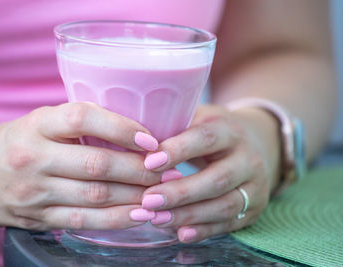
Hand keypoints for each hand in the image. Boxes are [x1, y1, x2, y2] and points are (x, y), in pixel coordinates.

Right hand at [0, 102, 160, 233]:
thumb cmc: (17, 143)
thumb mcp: (41, 122)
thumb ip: (79, 123)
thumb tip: (134, 130)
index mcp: (37, 124)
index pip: (84, 118)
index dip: (122, 128)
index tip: (151, 140)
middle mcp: (33, 157)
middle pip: (97, 164)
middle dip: (139, 169)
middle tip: (168, 169)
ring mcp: (34, 191)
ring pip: (96, 196)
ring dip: (135, 196)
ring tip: (163, 192)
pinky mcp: (38, 218)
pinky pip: (84, 220)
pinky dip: (116, 219)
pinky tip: (140, 215)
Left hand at [140, 105, 280, 242]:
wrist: (256, 144)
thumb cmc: (213, 132)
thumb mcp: (198, 119)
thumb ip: (173, 127)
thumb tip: (137, 142)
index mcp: (230, 130)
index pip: (206, 139)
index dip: (178, 150)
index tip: (149, 163)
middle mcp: (248, 159)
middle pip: (217, 179)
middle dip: (181, 192)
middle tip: (148, 200)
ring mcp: (255, 186)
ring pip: (225, 205)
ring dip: (189, 215)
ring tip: (157, 219)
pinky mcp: (254, 209)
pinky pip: (229, 224)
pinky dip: (204, 231)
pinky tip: (180, 233)